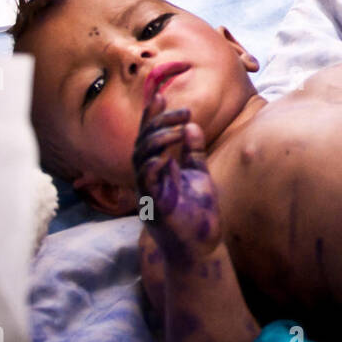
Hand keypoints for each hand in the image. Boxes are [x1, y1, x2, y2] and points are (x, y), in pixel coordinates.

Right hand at [133, 89, 220, 263]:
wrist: (200, 247)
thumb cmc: (197, 213)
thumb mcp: (199, 174)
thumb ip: (194, 152)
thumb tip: (192, 126)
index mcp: (157, 168)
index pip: (150, 136)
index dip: (152, 116)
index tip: (161, 94)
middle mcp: (147, 177)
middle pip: (143, 142)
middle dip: (159, 123)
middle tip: (183, 112)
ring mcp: (147, 192)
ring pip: (141, 158)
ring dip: (159, 139)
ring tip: (180, 130)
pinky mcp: (153, 206)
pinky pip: (146, 182)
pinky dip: (153, 166)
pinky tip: (166, 156)